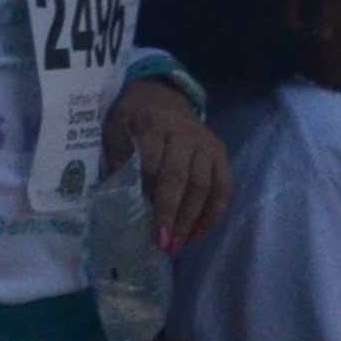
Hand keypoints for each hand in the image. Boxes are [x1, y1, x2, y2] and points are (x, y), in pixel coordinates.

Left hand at [107, 83, 233, 250]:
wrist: (163, 95)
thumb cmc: (133, 118)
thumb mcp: (115, 128)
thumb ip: (117, 155)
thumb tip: (119, 191)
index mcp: (153, 126)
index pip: (152, 165)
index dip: (148, 196)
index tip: (141, 222)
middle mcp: (184, 135)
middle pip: (181, 179)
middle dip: (172, 214)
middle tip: (163, 244)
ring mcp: (206, 145)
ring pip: (204, 186)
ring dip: (192, 219)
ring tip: (178, 245)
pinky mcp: (221, 154)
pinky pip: (224, 187)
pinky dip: (214, 213)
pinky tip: (199, 234)